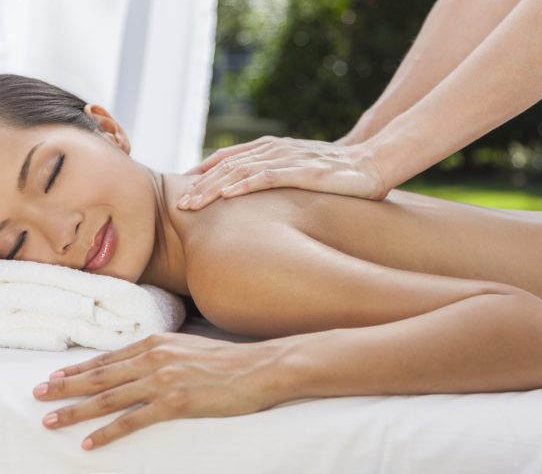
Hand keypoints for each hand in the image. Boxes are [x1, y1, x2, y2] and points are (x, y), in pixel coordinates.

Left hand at [32, 332, 289, 449]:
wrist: (258, 366)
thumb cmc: (226, 359)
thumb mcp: (187, 346)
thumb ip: (160, 352)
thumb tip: (138, 362)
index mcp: (157, 341)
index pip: (108, 357)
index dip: (79, 368)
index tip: (56, 376)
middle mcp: (155, 357)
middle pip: (101, 375)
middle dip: (66, 387)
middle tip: (39, 395)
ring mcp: (164, 379)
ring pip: (109, 397)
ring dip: (76, 410)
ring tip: (52, 420)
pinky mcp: (176, 402)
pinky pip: (133, 420)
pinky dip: (108, 432)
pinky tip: (90, 443)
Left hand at [179, 136, 387, 209]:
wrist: (373, 162)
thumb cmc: (338, 171)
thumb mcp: (302, 170)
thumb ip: (278, 176)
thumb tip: (256, 195)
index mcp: (273, 148)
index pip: (230, 157)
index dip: (205, 171)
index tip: (185, 189)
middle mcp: (276, 149)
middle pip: (229, 164)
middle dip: (201, 184)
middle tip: (177, 204)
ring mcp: (290, 158)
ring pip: (242, 170)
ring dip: (213, 187)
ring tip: (191, 203)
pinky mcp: (305, 171)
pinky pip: (268, 177)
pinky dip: (244, 185)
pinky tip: (227, 196)